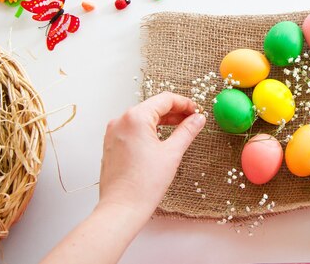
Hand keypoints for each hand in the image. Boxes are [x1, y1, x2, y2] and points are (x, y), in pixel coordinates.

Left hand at [98, 92, 205, 220]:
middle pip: (153, 107)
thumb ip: (187, 130)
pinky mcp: (111, 144)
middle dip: (174, 112)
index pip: (165, 99)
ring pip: (143, 118)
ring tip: (180, 129)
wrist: (121, 209)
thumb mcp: (172, 153)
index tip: (197, 111)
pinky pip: (133, 129)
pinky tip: (162, 139)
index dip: (184, 103)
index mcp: (135, 118)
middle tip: (193, 120)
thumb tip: (198, 118)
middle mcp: (120, 120)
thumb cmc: (144, 184)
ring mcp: (113, 132)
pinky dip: (150, 130)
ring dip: (163, 121)